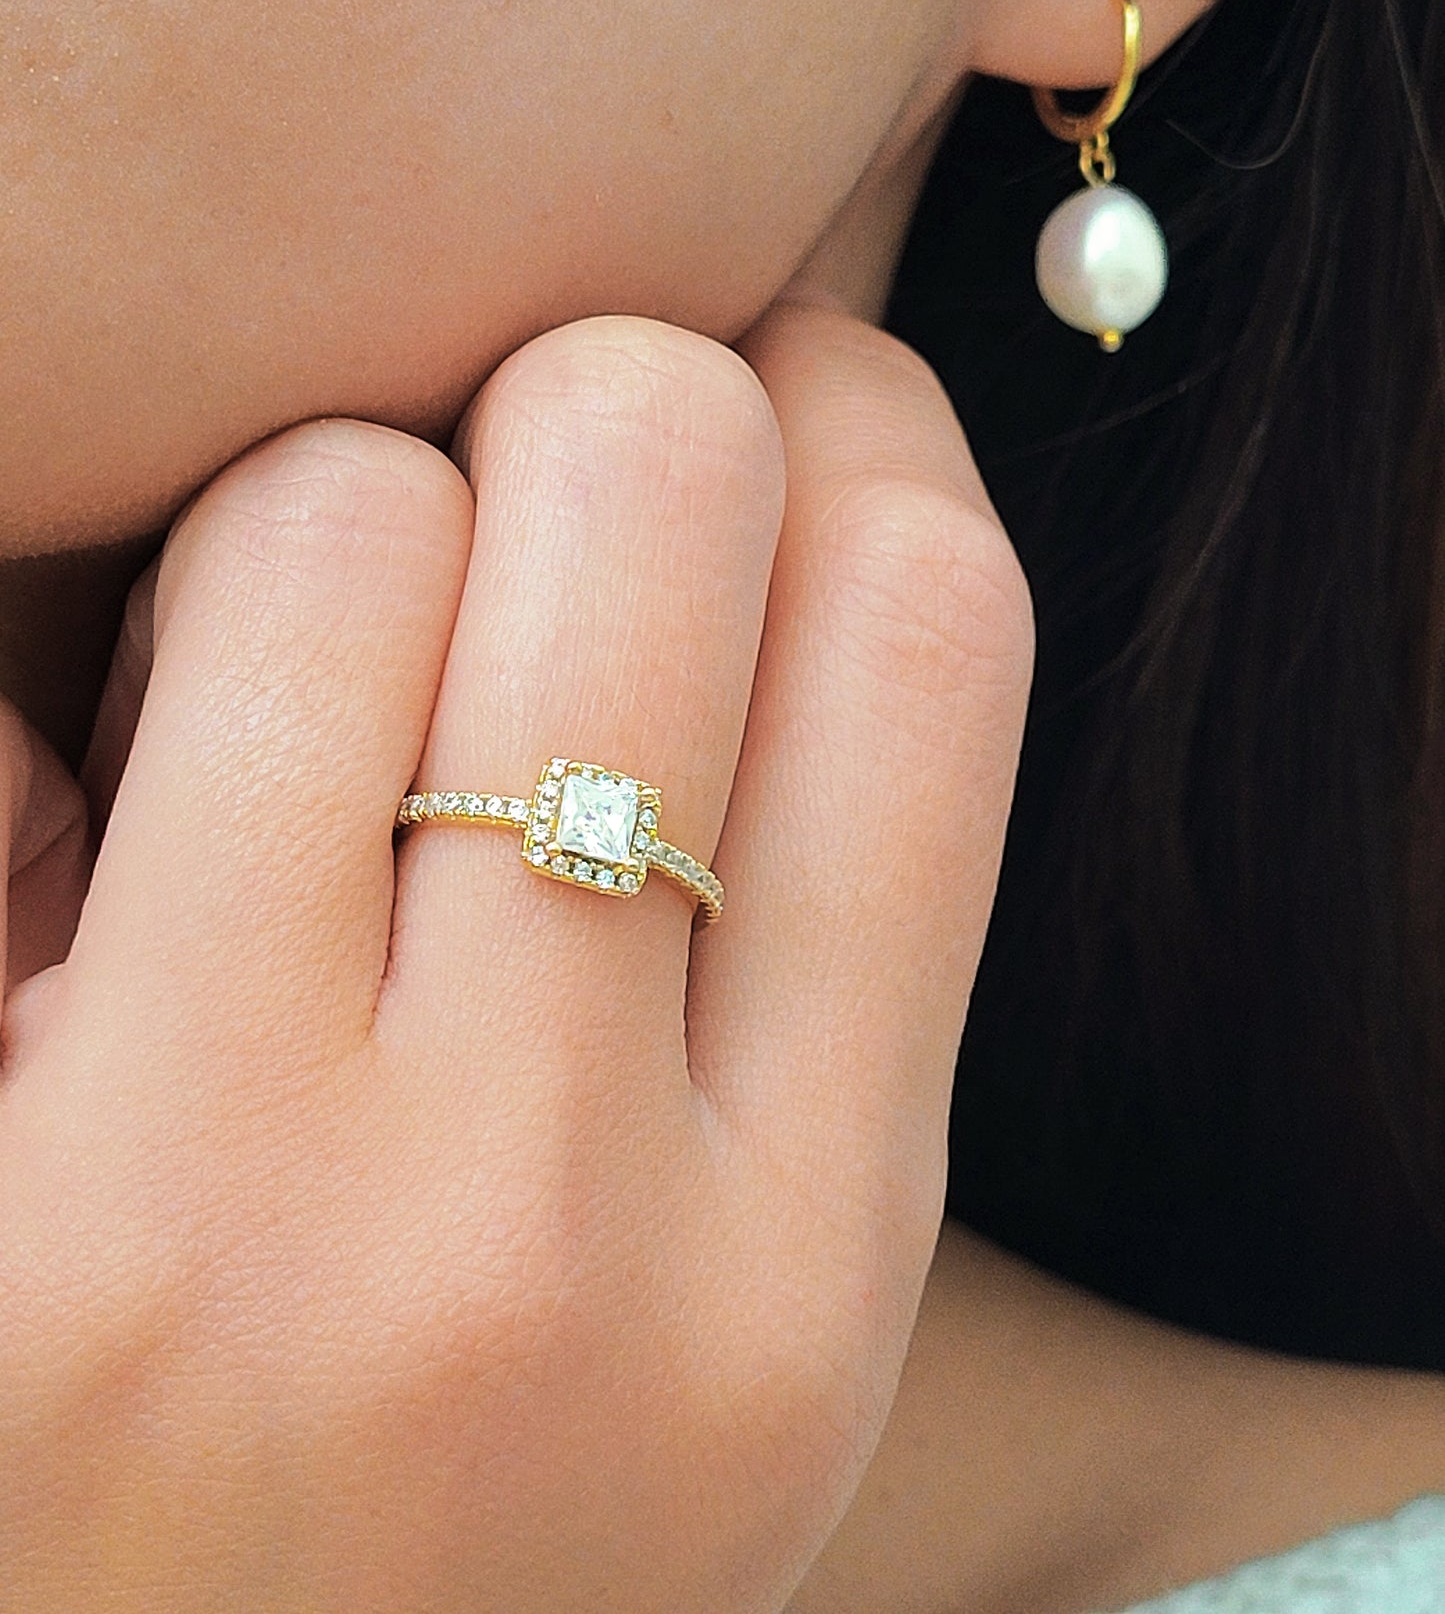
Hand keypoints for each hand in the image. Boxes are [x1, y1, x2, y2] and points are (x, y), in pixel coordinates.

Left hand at [0, 306, 1031, 1610]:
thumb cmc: (444, 1519)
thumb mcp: (722, 1316)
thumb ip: (792, 959)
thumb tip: (778, 502)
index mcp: (807, 1263)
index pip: (926, 629)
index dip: (857, 417)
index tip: (776, 405)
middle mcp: (557, 1239)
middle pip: (653, 476)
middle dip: (589, 407)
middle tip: (513, 518)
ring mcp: (232, 1218)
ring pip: (340, 513)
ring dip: (321, 522)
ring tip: (275, 701)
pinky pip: (50, 669)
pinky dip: (103, 654)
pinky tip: (105, 793)